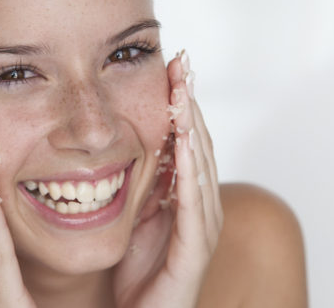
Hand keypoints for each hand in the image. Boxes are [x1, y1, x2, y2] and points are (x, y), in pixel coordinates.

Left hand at [112, 50, 223, 307]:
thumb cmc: (138, 273)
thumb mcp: (136, 216)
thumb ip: (142, 184)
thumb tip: (130, 145)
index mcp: (188, 196)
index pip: (187, 140)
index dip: (181, 104)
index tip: (173, 66)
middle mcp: (202, 206)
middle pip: (198, 143)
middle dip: (190, 102)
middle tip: (182, 62)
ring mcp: (203, 226)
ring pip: (199, 164)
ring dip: (191, 124)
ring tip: (182, 87)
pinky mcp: (196, 247)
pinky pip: (193, 200)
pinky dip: (189, 168)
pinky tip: (182, 140)